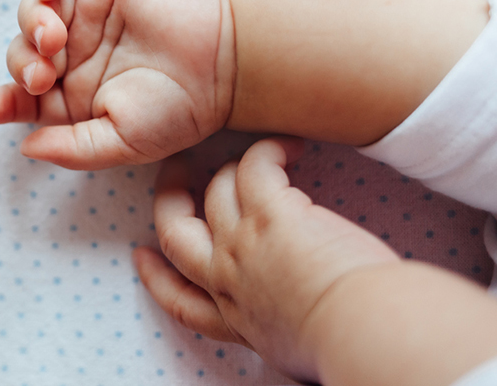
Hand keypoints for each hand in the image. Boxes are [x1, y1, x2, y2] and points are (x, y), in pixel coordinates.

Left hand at [0, 0, 235, 168]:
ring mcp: (85, 10)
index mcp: (70, 94)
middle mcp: (72, 51)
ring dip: (31, 22)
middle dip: (21, 65)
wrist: (223, 66)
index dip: (0, 102)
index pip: (20, 96)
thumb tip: (25, 146)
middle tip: (41, 76)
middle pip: (20, 51)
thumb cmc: (178, 110)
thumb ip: (71, 149)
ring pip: (33, 7)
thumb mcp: (121, 143)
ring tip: (53, 39)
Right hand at [133, 138, 398, 381]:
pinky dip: (267, 151)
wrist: (361, 334)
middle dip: (168, 201)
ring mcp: (243, 243)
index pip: (181, 299)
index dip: (156, 276)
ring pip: (215, 191)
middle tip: (174, 174)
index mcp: (235, 319)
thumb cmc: (346, 349)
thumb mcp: (296, 356)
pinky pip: (253, 166)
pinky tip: (289, 147)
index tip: (144, 257)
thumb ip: (282, 334)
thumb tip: (297, 334)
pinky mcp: (271, 213)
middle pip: (174, 233)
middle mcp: (227, 280)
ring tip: (253, 156)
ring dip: (229, 168)